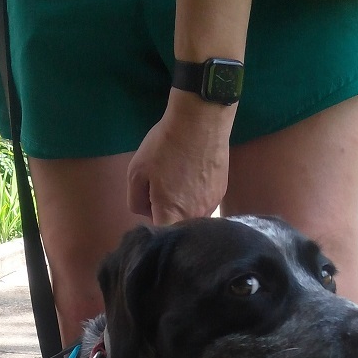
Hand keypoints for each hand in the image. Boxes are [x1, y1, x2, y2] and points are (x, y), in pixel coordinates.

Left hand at [127, 90, 235, 224]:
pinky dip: (196, 196)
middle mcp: (195, 217)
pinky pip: (204, 203)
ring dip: (182, 206)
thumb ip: (136, 202)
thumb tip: (146, 212)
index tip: (149, 209)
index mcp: (172, 215)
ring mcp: (212, 205)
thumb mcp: (136, 172)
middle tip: (160, 188)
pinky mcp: (221, 193)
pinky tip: (193, 176)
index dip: (153, 226)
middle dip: (166, 214)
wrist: (201, 121)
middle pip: (177, 227)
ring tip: (178, 180)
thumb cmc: (165, 146)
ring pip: (192, 216)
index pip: (161, 236)